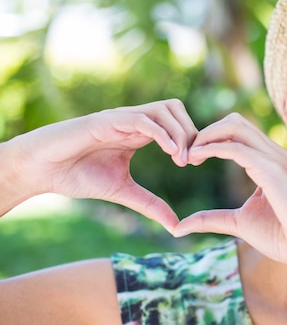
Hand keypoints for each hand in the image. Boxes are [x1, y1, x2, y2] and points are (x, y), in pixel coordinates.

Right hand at [1, 99, 196, 230]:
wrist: (40, 170)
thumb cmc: (76, 174)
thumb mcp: (121, 191)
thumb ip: (149, 204)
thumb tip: (176, 225)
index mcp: (139, 133)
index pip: (177, 123)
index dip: (192, 139)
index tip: (197, 163)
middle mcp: (133, 120)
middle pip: (175, 109)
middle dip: (191, 132)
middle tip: (194, 160)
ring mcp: (121, 118)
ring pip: (163, 109)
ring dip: (180, 132)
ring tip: (182, 159)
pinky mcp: (106, 121)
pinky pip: (141, 119)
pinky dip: (161, 132)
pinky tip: (172, 152)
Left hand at [173, 113, 286, 273]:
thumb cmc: (285, 238)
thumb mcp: (240, 223)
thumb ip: (213, 219)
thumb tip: (180, 226)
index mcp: (269, 162)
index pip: (237, 134)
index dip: (210, 140)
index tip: (189, 158)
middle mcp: (273, 154)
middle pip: (234, 122)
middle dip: (206, 132)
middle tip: (185, 154)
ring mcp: (275, 158)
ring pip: (235, 126)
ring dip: (206, 136)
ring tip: (188, 155)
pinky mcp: (272, 169)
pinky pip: (237, 146)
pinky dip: (212, 147)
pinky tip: (196, 157)